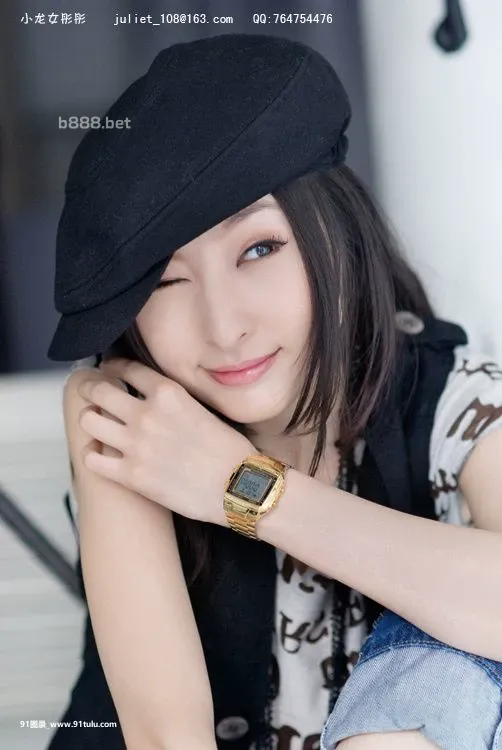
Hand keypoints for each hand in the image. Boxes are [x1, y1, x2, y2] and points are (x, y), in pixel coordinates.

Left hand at [76, 357, 255, 524]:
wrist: (239, 487)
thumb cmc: (230, 451)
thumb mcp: (204, 409)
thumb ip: (174, 400)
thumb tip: (155, 397)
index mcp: (168, 394)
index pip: (127, 369)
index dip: (113, 367)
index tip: (108, 370)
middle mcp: (147, 414)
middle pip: (98, 391)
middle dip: (91, 388)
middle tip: (92, 392)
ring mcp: (136, 445)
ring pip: (89, 421)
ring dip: (91, 419)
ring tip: (97, 424)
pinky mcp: (131, 475)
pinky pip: (91, 459)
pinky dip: (91, 454)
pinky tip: (99, 454)